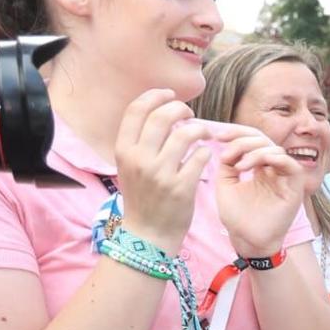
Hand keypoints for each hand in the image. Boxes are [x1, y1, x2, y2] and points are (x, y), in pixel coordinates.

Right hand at [111, 89, 210, 253]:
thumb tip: (160, 110)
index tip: (169, 95)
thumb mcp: (129, 167)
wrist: (147, 235)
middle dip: (181, 108)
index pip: (136, 110)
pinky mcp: (181, 187)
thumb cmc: (142, 197)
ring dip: (200, 129)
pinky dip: (206, 152)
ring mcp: (160, 174)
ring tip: (204, 134)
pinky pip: (201, 156)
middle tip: (190, 114)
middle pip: (163, 115)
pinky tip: (204, 156)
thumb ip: (140, 141)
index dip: (155, 96)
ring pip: (186, 133)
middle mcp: (139, 160)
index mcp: (124, 151)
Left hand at [209, 126, 306, 256]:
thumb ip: (227, 163)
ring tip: (236, 165)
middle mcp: (274, 169)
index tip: (216, 135)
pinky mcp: (295, 187)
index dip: (236, 133)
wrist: (247, 241)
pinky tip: (251, 166)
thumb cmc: (238, 217)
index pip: (252, 140)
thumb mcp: (226, 184)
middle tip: (223, 143)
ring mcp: (285, 177)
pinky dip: (270, 158)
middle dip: (242, 138)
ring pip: (274, 149)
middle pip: (263, 139)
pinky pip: (289, 163)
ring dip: (252, 150)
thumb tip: (226, 144)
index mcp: (260, 167)